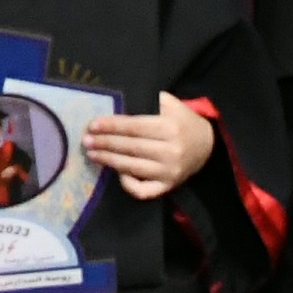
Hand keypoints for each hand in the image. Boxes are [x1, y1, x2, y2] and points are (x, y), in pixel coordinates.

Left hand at [76, 94, 216, 194]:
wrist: (207, 145)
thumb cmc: (182, 121)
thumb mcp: (171, 104)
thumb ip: (147, 102)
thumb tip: (116, 103)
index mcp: (171, 128)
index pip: (135, 127)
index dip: (112, 126)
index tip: (93, 125)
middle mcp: (171, 151)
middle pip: (131, 147)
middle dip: (105, 143)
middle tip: (86, 140)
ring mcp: (170, 172)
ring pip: (133, 168)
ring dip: (109, 161)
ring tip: (92, 154)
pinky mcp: (169, 186)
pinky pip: (144, 190)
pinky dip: (128, 185)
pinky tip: (116, 174)